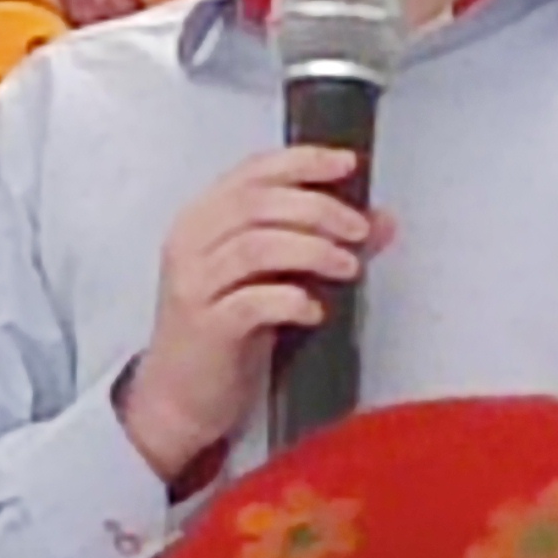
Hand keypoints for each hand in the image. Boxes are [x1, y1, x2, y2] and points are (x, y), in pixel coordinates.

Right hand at [117, 146, 382, 485]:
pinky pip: (253, 302)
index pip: (253, 172)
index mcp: (203, 219)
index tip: (346, 164)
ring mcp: (194, 284)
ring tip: (347, 267)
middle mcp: (191, 243)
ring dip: (313, 251)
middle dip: (319, 210)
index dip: (302, 162)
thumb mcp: (270, 278)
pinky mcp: (206, 327)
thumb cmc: (224, 331)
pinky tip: (315, 310)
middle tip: (358, 229)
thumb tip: (381, 221)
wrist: (177, 395)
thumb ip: (318, 243)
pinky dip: (293, 300)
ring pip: (257, 246)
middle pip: (259, 204)